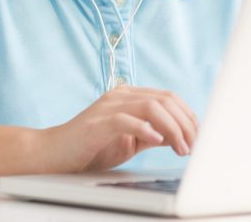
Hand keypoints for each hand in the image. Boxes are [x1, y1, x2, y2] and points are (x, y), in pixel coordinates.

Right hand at [39, 85, 198, 172]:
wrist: (52, 154)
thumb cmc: (90, 149)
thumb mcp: (129, 142)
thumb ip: (151, 134)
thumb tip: (177, 136)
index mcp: (129, 96)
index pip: (168, 98)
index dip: (188, 116)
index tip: (199, 136)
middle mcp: (121, 95)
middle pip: (164, 99)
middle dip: (185, 123)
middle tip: (194, 145)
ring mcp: (108, 106)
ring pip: (151, 106)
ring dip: (172, 128)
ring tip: (182, 147)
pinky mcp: (97, 122)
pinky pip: (126, 119)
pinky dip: (145, 129)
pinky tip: (157, 141)